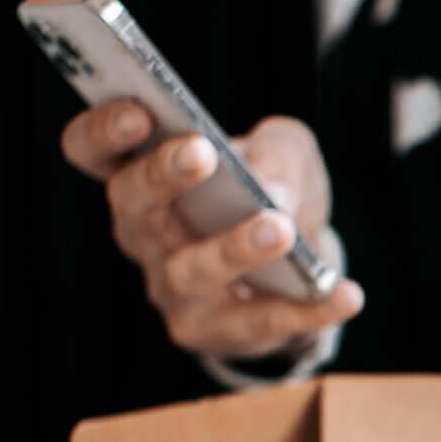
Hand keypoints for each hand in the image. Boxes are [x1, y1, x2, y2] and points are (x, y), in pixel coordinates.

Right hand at [61, 102, 364, 361]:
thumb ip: (276, 152)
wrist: (296, 264)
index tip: (139, 110)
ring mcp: (171, 287)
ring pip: (191, 271)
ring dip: (234, 248)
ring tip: (279, 228)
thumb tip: (272, 191)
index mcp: (139, 174)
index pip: (92, 150)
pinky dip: (307, 311)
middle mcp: (142, 233)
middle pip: (131, 203)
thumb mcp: (284, 153)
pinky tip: (347, 294)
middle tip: (202, 153)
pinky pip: (259, 323)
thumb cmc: (272, 191)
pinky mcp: (211, 331)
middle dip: (162, 176)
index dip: (103, 130)